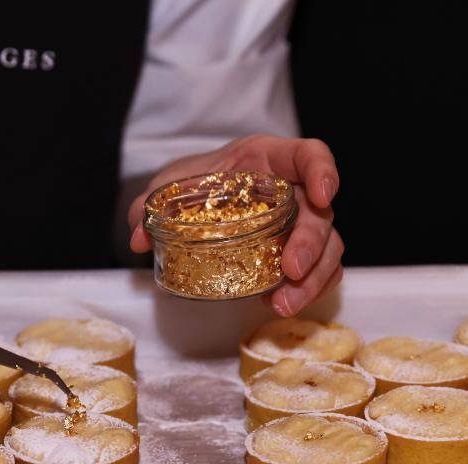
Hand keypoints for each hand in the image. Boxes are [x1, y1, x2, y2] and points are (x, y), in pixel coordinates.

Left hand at [127, 135, 343, 315]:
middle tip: (290, 272)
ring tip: (283, 304)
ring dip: (313, 279)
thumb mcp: (166, 188)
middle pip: (321, 213)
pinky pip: (319, 271)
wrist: (194, 200)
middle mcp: (292, 190)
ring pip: (328, 248)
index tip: (324, 195)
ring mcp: (298, 224)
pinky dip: (307, 290)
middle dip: (312, 244)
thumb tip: (139, 237)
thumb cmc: (192, 184)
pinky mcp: (294, 252)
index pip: (309, 155)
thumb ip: (149, 208)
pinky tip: (278, 304)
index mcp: (268, 160)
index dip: (324, 171)